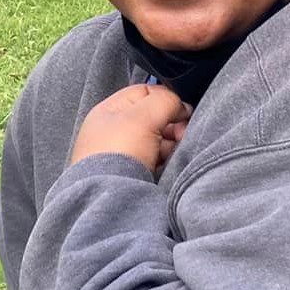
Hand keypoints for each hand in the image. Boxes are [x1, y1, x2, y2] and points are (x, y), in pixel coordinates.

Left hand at [70, 84, 191, 173]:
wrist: (110, 196)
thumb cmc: (118, 152)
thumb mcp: (143, 116)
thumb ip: (165, 101)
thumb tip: (181, 105)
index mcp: (108, 112)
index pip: (144, 93)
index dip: (166, 99)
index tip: (182, 111)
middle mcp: (113, 132)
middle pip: (153, 118)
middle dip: (172, 124)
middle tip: (181, 134)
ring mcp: (122, 155)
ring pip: (157, 141)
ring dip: (171, 144)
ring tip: (174, 151)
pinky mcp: (131, 175)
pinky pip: (156, 161)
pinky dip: (165, 161)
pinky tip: (169, 164)